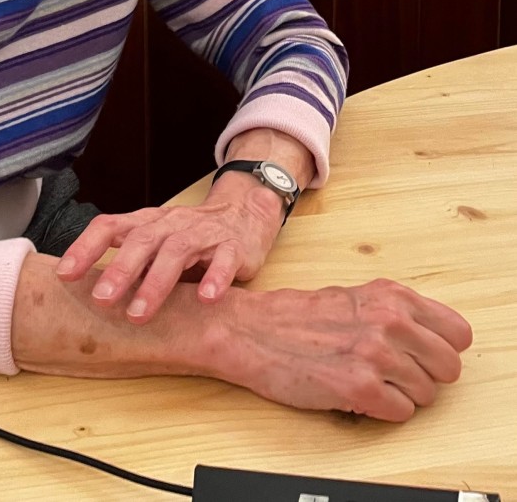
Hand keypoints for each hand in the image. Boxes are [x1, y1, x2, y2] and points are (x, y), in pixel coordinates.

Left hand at [55, 172, 285, 323]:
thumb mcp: (155, 244)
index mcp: (146, 223)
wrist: (243, 214)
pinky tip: (205, 299)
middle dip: (120, 270)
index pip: (109, 226)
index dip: (85, 248)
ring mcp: (203, 233)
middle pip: (142, 240)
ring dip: (156, 282)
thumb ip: (128, 262)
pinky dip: (214, 278)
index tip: (63, 275)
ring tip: (139, 314)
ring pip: (177, 251)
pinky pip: (224, 260)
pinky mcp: (233, 247)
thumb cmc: (188, 236)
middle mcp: (171, 224)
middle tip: (100, 300)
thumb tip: (82, 294)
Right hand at [214, 278, 472, 422]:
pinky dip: (383, 410)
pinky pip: (402, 414)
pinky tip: (359, 394)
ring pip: (426, 394)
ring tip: (371, 381)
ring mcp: (376, 354)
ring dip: (402, 395)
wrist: (252, 331)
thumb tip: (435, 336)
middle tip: (398, 374)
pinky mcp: (359, 388)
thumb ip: (397, 311)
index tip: (426, 355)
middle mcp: (390, 321)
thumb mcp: (356, 296)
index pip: (458, 333)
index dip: (443, 349)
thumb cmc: (298, 317)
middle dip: (427, 376)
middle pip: (449, 368)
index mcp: (392, 295)